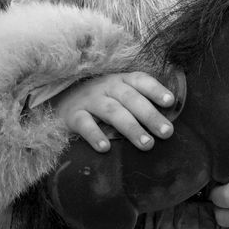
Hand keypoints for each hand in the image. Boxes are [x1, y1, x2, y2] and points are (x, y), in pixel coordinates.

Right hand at [52, 71, 174, 151]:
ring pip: (112, 111)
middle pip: (130, 99)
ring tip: (147, 144)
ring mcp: (88, 100)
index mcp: (120, 80)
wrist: (58, 102)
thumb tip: (167, 121)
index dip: (156, 90)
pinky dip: (95, 135)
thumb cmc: (98, 101)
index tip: (170, 102)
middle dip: (150, 115)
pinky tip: (105, 148)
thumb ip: (138, 102)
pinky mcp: (72, 115)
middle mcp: (105, 86)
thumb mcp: (117, 95)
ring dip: (131, 128)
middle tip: (166, 132)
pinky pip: (84, 124)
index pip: (140, 80)